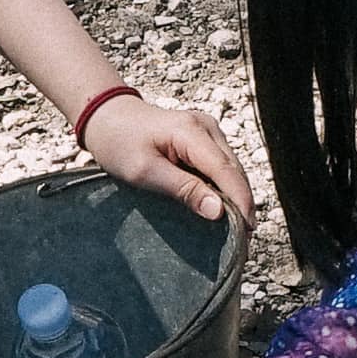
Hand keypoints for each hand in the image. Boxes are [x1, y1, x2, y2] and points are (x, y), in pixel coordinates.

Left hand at [82, 91, 254, 225]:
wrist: (109, 118)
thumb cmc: (120, 142)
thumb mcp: (145, 172)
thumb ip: (183, 189)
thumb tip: (218, 210)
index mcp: (192, 131)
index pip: (226, 170)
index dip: (240, 201)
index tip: (247, 230)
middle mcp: (207, 127)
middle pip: (234, 170)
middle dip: (242, 203)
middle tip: (244, 240)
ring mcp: (208, 131)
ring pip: (231, 169)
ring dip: (236, 197)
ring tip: (238, 230)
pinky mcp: (205, 139)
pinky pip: (221, 167)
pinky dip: (224, 188)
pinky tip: (224, 210)